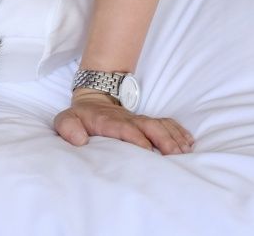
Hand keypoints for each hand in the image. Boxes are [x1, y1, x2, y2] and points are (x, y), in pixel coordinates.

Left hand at [54, 88, 194, 154]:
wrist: (93, 99)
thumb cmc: (80, 116)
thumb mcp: (65, 120)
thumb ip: (68, 128)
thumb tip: (79, 140)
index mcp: (108, 121)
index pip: (125, 128)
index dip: (136, 138)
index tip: (147, 151)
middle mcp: (128, 119)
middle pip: (150, 126)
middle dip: (163, 139)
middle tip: (175, 156)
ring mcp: (139, 119)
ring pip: (161, 125)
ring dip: (174, 138)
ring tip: (185, 153)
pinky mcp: (147, 122)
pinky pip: (167, 124)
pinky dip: (179, 132)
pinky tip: (189, 144)